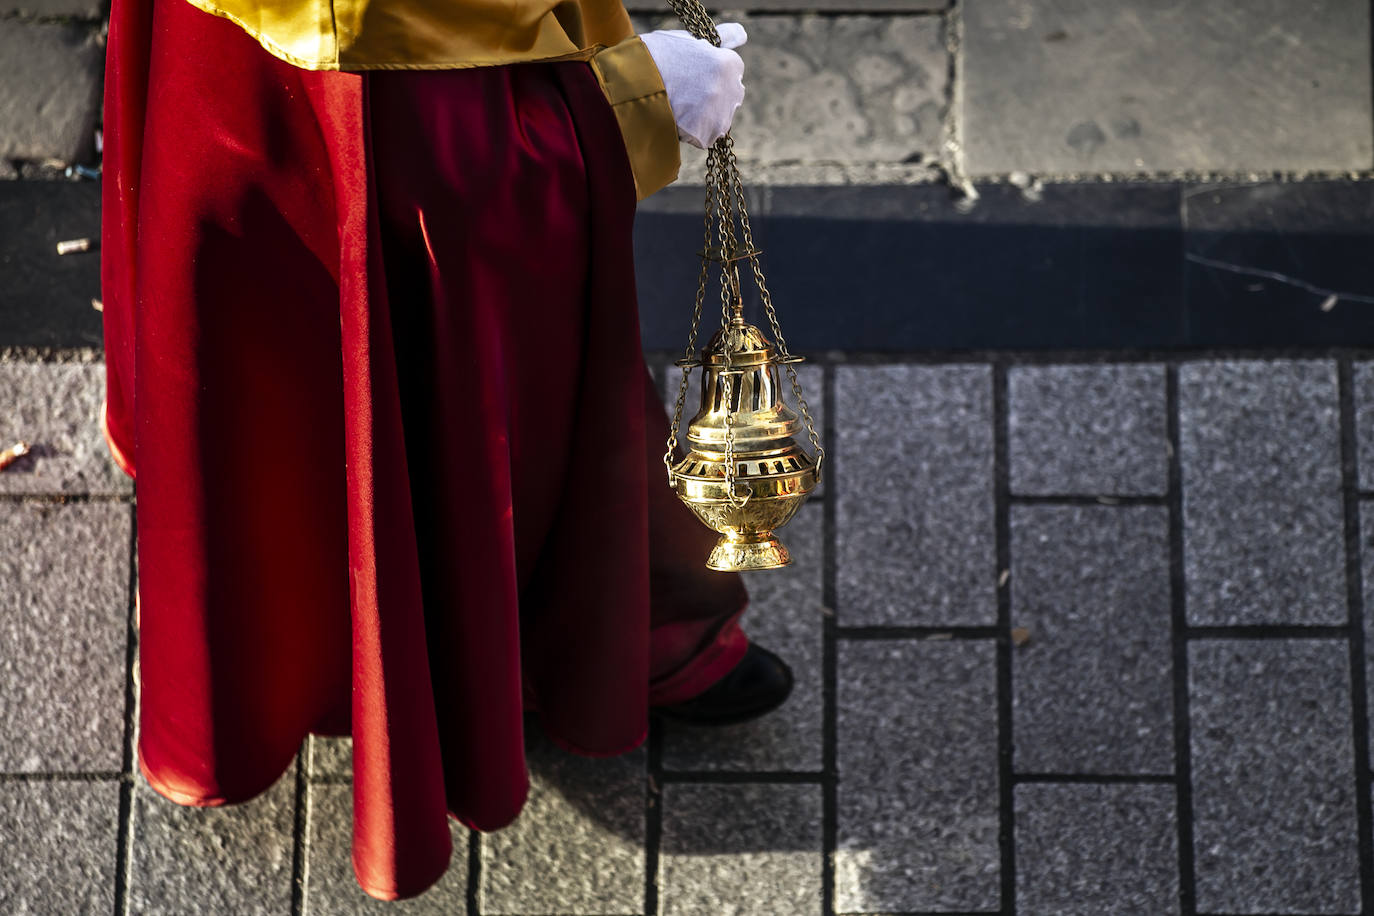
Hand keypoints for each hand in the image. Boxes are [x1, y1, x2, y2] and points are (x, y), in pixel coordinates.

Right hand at [639, 23, 746, 148]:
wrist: (633, 84)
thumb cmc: (656, 56)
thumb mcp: (688, 40)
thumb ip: (721, 39)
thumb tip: (742, 34)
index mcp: (729, 63)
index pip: (733, 69)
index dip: (712, 70)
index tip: (695, 72)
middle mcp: (731, 90)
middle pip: (729, 95)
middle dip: (713, 94)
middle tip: (685, 90)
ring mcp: (721, 115)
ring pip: (718, 117)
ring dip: (703, 115)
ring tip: (677, 104)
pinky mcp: (707, 136)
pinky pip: (704, 136)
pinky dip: (692, 132)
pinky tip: (675, 118)